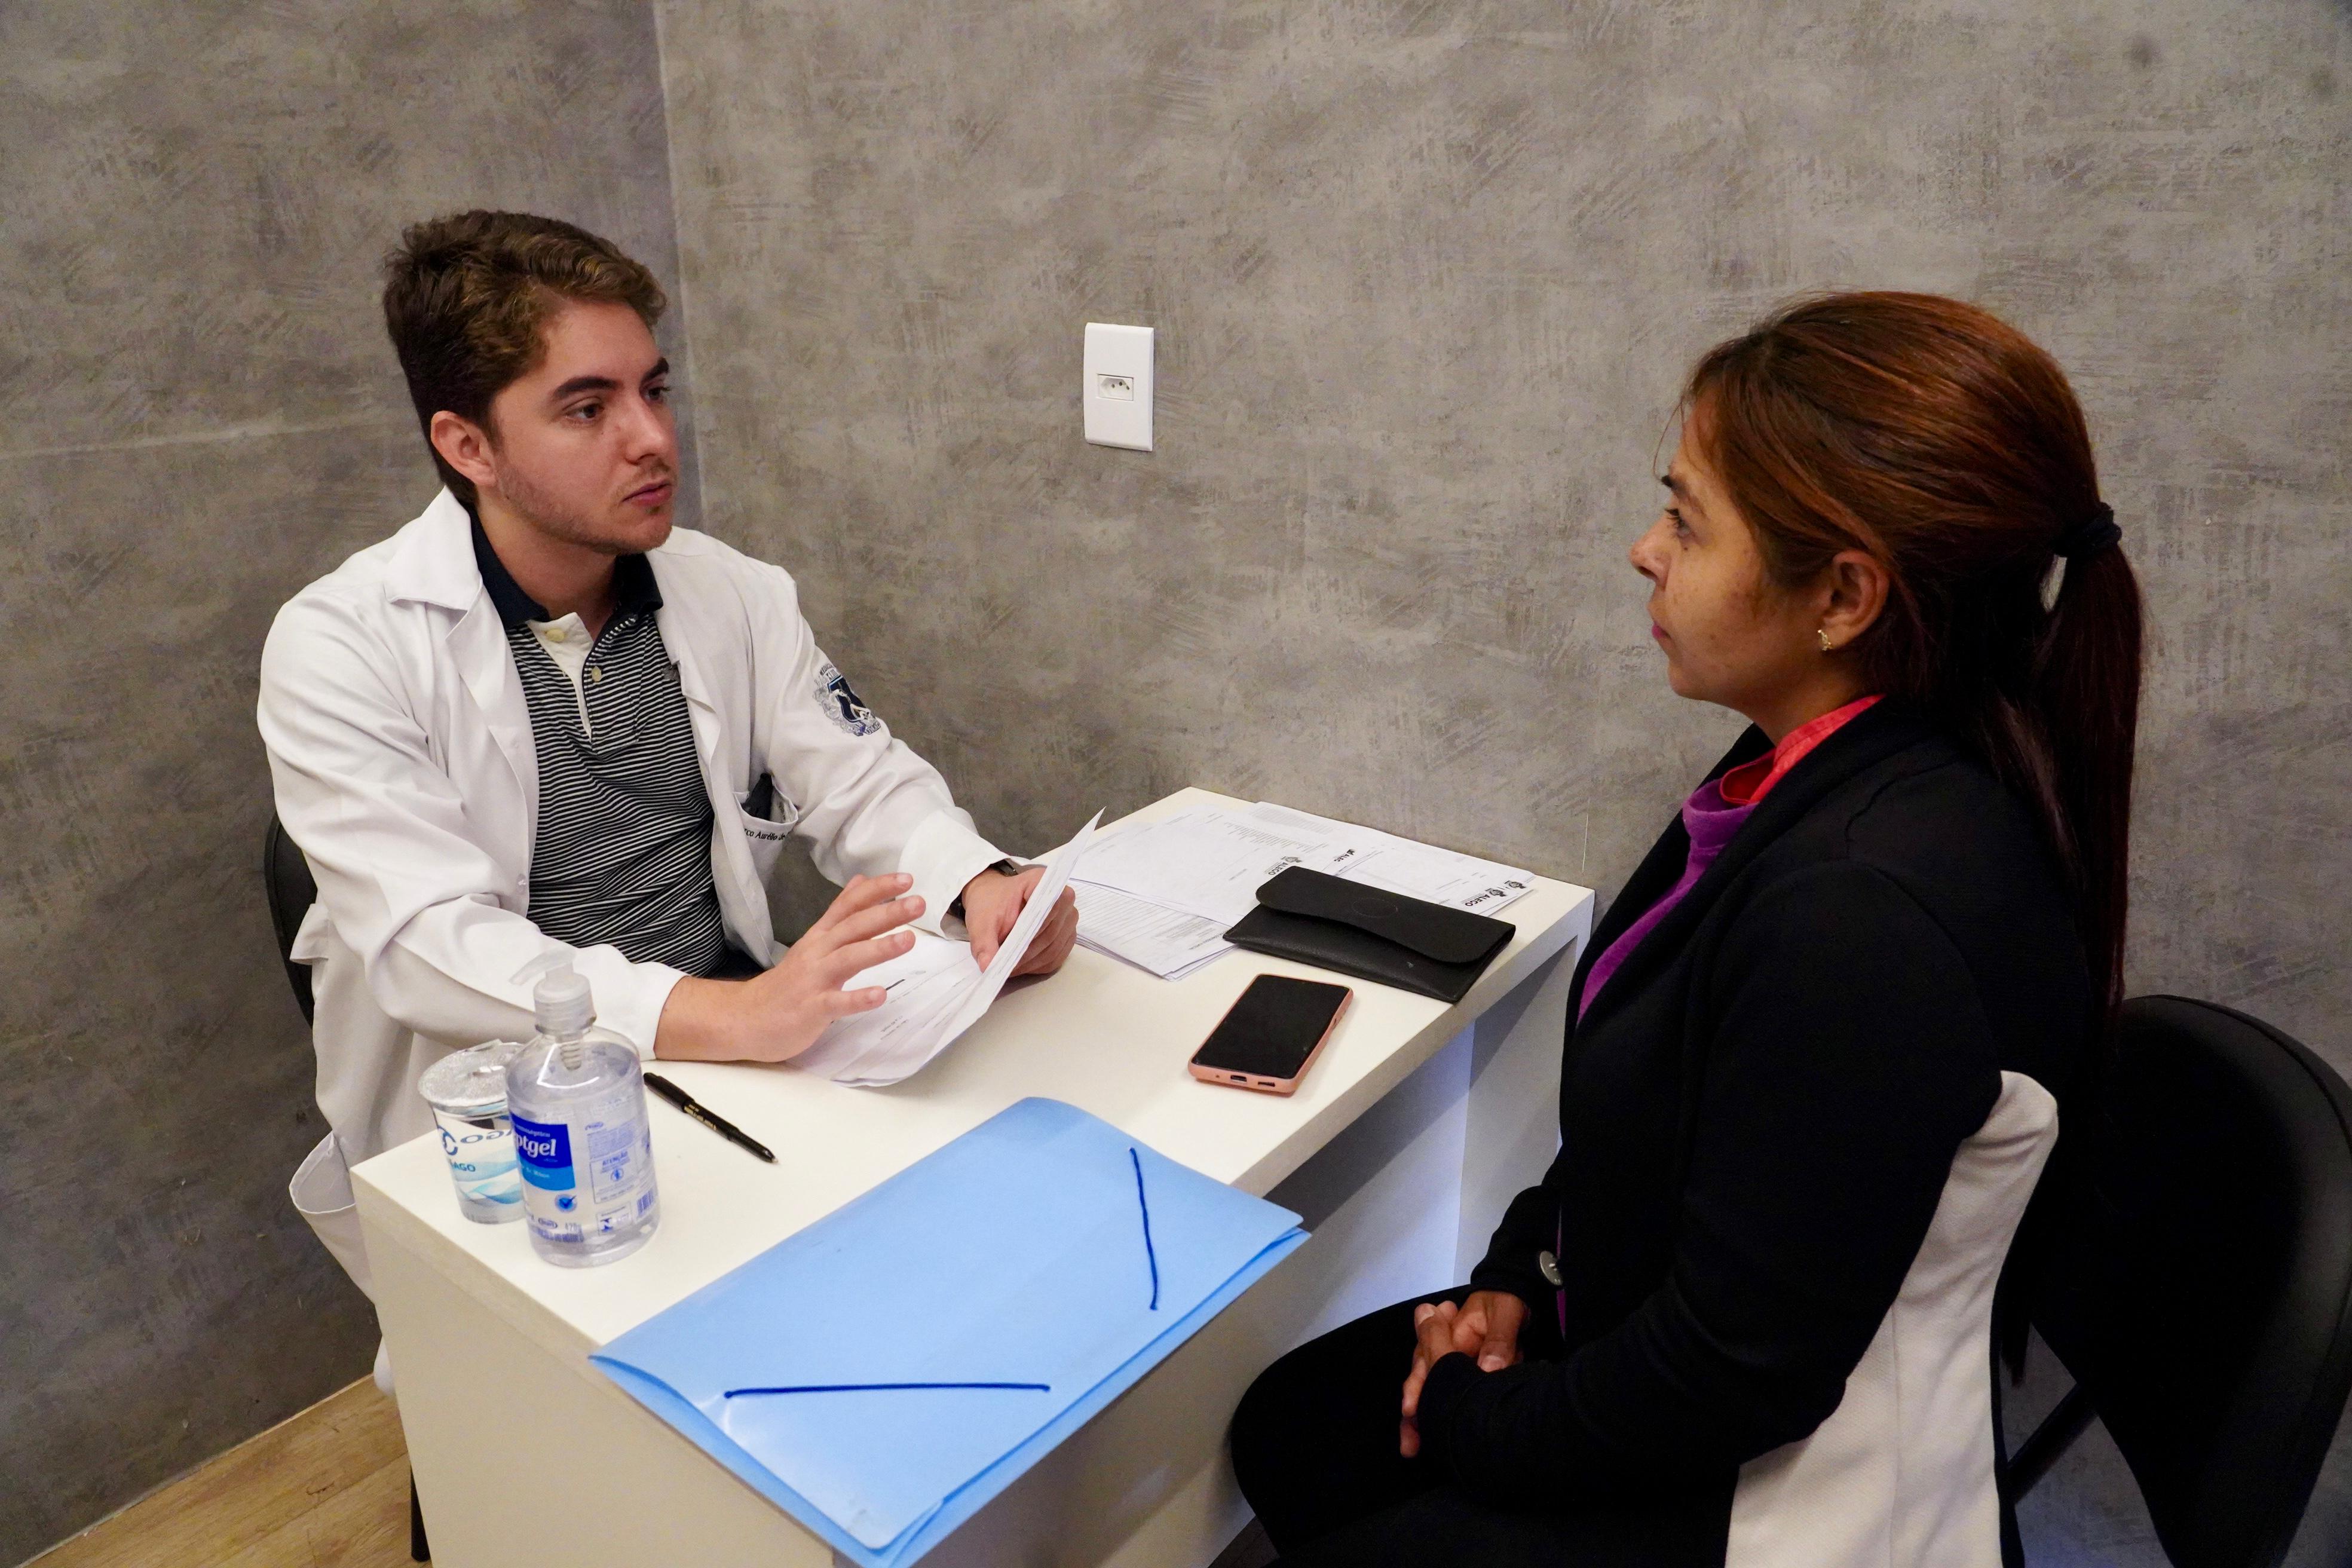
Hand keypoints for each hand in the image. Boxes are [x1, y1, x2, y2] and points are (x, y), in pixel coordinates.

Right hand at [654, 874, 922, 1061]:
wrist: (745, 1018)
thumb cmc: (788, 983)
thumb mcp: (814, 942)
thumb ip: (839, 914)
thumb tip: (861, 882)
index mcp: (821, 936)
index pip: (849, 905)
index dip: (876, 890)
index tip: (907, 878)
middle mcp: (818, 952)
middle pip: (853, 927)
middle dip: (886, 913)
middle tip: (918, 903)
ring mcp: (813, 980)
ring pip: (847, 959)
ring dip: (878, 948)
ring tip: (908, 939)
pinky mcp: (811, 1009)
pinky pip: (836, 1003)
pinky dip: (858, 999)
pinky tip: (880, 995)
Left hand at [959, 865, 1077, 975]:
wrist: (995, 900)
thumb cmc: (992, 903)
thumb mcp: (981, 920)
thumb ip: (984, 941)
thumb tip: (987, 966)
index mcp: (1044, 881)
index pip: (1045, 910)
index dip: (1028, 933)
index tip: (1009, 949)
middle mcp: (1064, 898)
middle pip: (1050, 933)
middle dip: (1026, 953)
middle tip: (1004, 966)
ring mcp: (1068, 918)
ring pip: (1053, 949)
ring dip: (1030, 963)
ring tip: (1008, 968)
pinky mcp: (1067, 936)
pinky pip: (1056, 957)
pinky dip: (1037, 966)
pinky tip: (1020, 966)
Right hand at [1397, 1293, 1525, 1457]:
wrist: (1515, 1299)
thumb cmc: (1506, 1304)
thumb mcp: (1506, 1314)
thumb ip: (1498, 1340)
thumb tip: (1489, 1371)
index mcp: (1452, 1334)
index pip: (1429, 1361)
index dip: (1419, 1386)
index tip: (1411, 1410)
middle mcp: (1446, 1351)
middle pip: (1423, 1382)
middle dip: (1413, 1414)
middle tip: (1408, 1446)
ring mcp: (1454, 1365)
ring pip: (1433, 1394)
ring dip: (1422, 1422)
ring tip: (1412, 1449)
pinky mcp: (1465, 1377)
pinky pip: (1449, 1399)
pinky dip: (1441, 1419)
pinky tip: (1437, 1443)